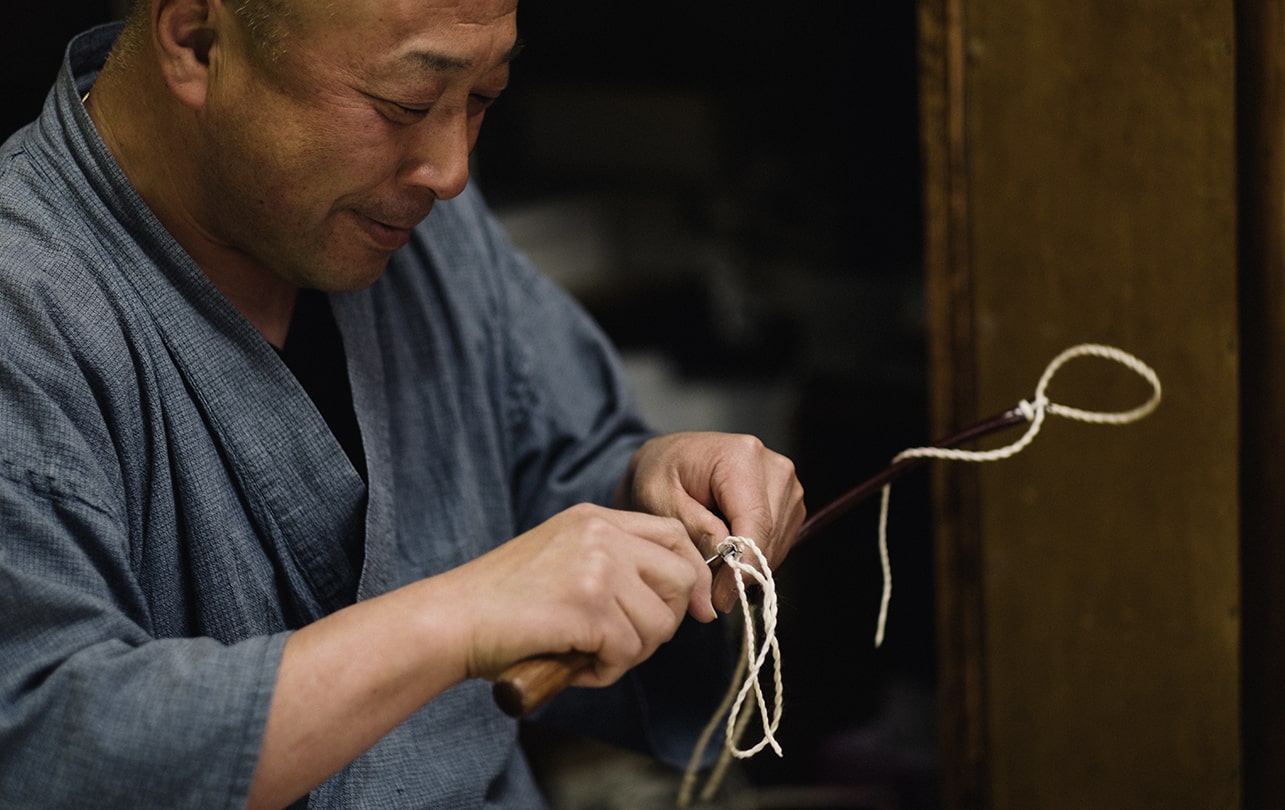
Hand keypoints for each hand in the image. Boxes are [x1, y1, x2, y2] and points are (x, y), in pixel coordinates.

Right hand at [445, 504, 715, 685]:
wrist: (451, 619)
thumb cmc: (503, 604)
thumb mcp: (564, 559)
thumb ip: (614, 565)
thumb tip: (680, 601)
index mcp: (595, 518)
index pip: (674, 535)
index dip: (687, 577)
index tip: (685, 611)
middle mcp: (601, 533)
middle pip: (681, 577)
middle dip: (664, 621)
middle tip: (625, 643)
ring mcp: (597, 565)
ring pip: (658, 623)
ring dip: (630, 653)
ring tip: (589, 656)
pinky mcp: (588, 604)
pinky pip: (628, 650)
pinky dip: (606, 671)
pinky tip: (574, 665)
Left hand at [616, 432, 805, 611]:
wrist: (670, 462)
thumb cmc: (660, 475)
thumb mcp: (658, 498)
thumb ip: (691, 524)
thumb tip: (724, 550)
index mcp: (741, 457)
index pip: (755, 521)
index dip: (741, 565)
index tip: (720, 597)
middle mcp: (774, 467)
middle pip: (771, 536)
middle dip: (742, 570)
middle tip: (709, 590)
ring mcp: (787, 484)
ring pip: (778, 545)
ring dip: (748, 564)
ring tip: (712, 563)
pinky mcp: (790, 502)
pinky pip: (780, 544)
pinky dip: (755, 557)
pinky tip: (728, 551)